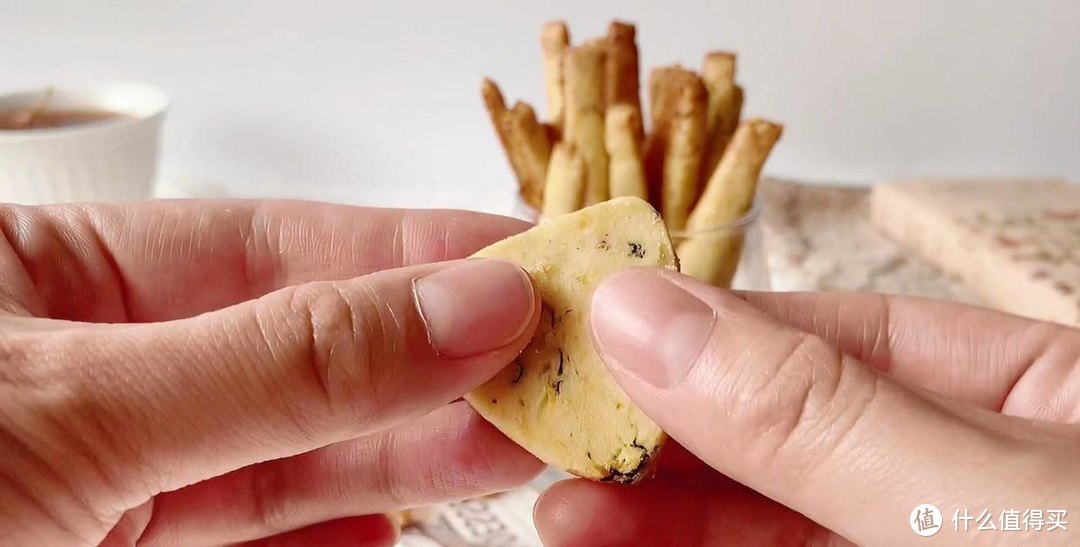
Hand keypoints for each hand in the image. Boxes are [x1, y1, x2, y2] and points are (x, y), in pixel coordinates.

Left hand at [0, 200, 543, 545]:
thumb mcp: (75, 406)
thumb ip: (277, 363)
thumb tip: (462, 308)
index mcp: (48, 273)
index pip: (272, 244)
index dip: (413, 252)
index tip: (527, 265)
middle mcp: (90, 367)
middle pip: (301, 354)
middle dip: (435, 360)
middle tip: (550, 365)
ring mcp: (104, 473)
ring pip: (289, 455)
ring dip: (409, 455)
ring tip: (511, 445)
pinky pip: (251, 541)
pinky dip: (330, 541)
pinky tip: (393, 531)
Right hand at [535, 268, 1078, 545]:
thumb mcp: (992, 504)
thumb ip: (819, 415)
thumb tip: (647, 312)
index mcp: (1041, 398)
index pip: (841, 337)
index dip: (708, 327)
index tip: (595, 329)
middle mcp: (979, 481)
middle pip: (789, 432)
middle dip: (667, 431)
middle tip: (558, 429)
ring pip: (768, 525)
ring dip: (659, 514)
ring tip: (565, 506)